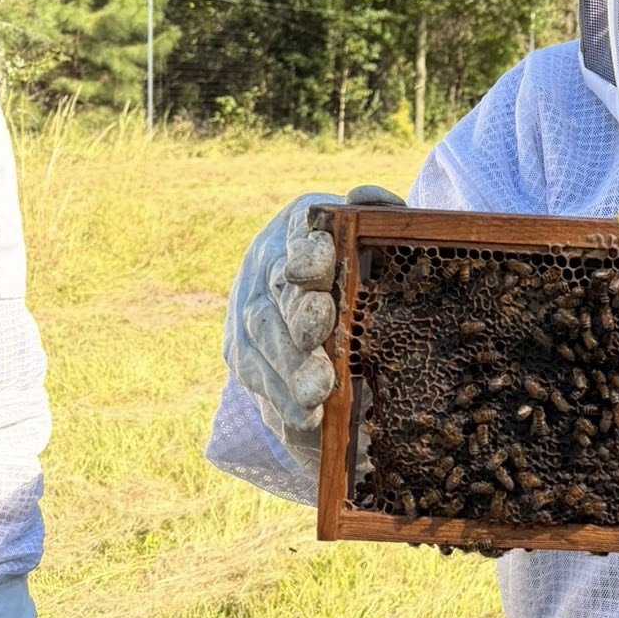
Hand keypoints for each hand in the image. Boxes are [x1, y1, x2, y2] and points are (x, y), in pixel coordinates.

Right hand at [224, 184, 404, 447]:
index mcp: (295, 231)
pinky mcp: (243, 356)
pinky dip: (281, 402)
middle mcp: (263, 273)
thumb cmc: (363, 255)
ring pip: (259, 345)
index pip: (294, 238)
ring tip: (316, 392)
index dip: (305, 255)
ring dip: (289, 371)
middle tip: (319, 334)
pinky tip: (304, 419)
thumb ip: (375, 213)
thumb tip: (364, 199)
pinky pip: (257, 382)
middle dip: (296, 320)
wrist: (325, 287)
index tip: (318, 269)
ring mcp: (247, 317)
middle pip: (274, 298)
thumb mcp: (372, 229)